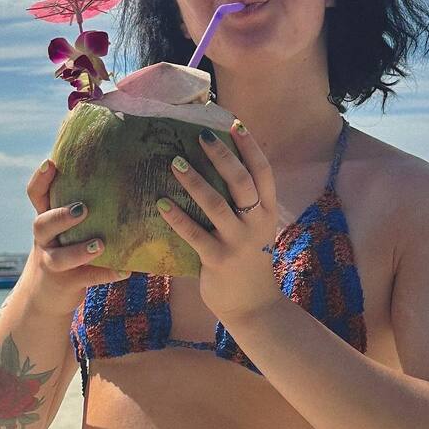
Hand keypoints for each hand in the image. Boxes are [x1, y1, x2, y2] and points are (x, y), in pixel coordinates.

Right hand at [23, 159, 130, 316]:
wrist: (44, 297)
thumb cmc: (66, 252)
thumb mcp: (66, 231)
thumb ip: (82, 211)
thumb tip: (121, 176)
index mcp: (47, 222)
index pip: (36, 196)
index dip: (40, 180)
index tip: (50, 163)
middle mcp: (45, 241)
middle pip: (43, 225)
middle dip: (61, 216)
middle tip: (83, 208)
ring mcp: (53, 263)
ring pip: (60, 257)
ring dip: (80, 250)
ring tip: (100, 244)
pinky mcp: (66, 283)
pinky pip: (86, 278)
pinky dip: (106, 274)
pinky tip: (126, 270)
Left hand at [156, 122, 283, 325]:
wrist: (254, 305)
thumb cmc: (248, 260)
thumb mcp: (255, 227)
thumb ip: (243, 202)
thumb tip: (216, 167)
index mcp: (267, 211)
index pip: (263, 171)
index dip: (250, 146)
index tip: (234, 123)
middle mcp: (256, 223)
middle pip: (241, 181)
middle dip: (221, 155)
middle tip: (200, 136)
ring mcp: (238, 242)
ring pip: (216, 204)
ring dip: (194, 181)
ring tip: (174, 162)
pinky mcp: (217, 260)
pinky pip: (194, 234)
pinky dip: (177, 218)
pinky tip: (161, 203)